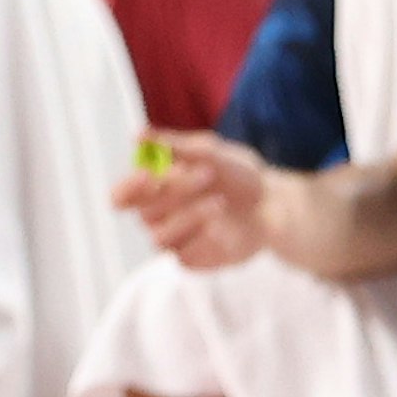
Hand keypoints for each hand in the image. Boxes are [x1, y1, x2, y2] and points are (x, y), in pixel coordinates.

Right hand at [113, 131, 272, 268]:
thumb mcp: (210, 151)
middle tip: (207, 173)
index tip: (147, 175)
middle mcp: (158, 217)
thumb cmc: (237, 174)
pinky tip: (225, 229)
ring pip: (159, 239)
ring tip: (220, 203)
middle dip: (176, 191)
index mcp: (154, 190)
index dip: (127, 189)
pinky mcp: (193, 261)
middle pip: (144, 212)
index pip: (122, 197)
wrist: (274, 205)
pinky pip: (183, 258)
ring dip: (188, 218)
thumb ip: (174, 146)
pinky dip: (204, 242)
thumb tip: (139, 136)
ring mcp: (174, 241)